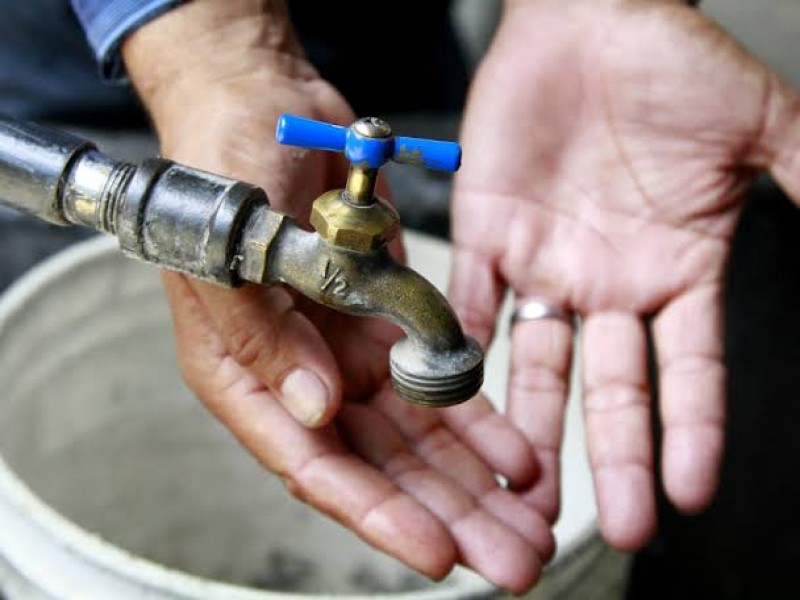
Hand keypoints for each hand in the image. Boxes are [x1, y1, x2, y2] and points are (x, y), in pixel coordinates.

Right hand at [123, 1, 553, 591]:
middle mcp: (302, 377)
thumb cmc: (222, 170)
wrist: (262, 103)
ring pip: (421, 438)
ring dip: (477, 481)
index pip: (316, 466)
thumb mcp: (227, 251)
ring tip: (534, 521)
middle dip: (449, 516)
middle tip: (514, 560)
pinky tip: (522, 453)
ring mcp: (349, 353)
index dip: (379, 515)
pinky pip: (440, 381)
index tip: (438, 554)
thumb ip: (263, 338)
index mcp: (250, 375)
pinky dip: (481, 418)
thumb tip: (316, 412)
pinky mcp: (388, 322)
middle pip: (383, 468)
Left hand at [450, 0, 799, 549]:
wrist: (589, 18)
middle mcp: (608, 281)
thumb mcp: (759, 126)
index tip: (692, 489)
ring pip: (536, 362)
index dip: (692, 430)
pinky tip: (456, 400)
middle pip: (611, 387)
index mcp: (677, 269)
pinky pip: (468, 302)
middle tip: (617, 523)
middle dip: (613, 455)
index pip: (690, 370)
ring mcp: (545, 263)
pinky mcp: (487, 235)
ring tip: (525, 489)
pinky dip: (460, 349)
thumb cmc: (671, 63)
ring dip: (531, 424)